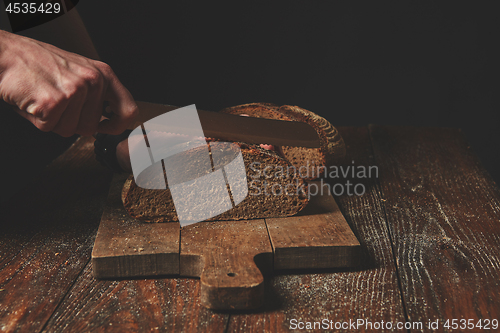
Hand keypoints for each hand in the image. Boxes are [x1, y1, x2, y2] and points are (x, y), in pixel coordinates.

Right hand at [0, 30, 137, 136]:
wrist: (6, 54)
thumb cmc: (39, 65)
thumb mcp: (79, 73)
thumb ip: (97, 95)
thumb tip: (110, 121)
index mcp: (103, 74)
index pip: (128, 111)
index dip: (118, 126)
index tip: (106, 127)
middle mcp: (92, 81)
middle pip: (91, 128)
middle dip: (71, 122)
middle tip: (57, 102)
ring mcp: (74, 91)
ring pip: (70, 130)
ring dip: (54, 121)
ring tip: (45, 98)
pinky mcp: (54, 102)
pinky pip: (50, 128)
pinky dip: (38, 120)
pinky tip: (35, 101)